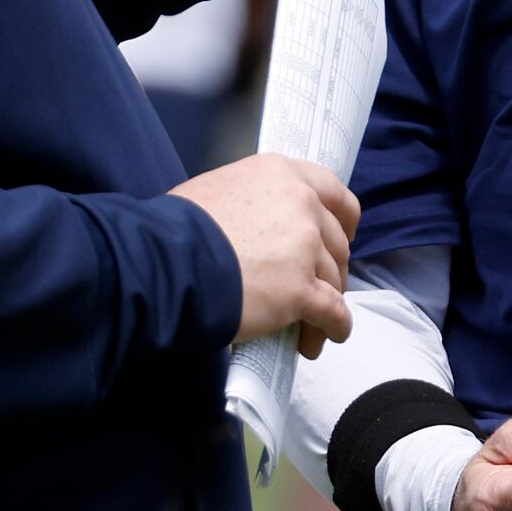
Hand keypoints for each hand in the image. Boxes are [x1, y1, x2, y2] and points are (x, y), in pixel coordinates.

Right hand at [169, 152, 357, 356]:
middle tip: (318, 289)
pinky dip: (334, 327)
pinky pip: (333, 312)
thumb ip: (254, 201)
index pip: (334, 192)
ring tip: (311, 326)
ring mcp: (305, 247)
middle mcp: (301, 204)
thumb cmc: (178, 227)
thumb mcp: (219, 189)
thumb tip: (256, 226)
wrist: (168, 261)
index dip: (342, 220)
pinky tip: (324, 337)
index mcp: (281, 174)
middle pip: (336, 242)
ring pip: (335, 280)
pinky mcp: (300, 290)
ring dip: (328, 304)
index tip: (341, 236)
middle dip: (331, 269)